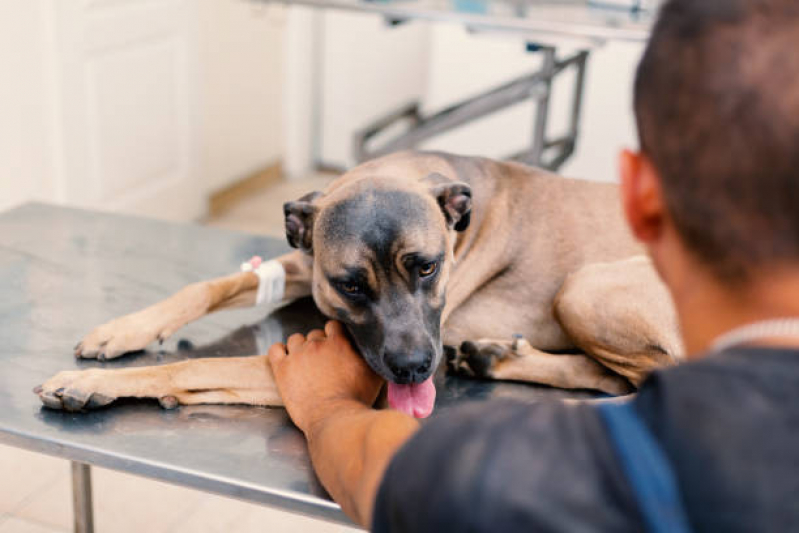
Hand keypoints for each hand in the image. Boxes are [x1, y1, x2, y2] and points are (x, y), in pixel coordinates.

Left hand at [268, 321, 383, 433]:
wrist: (334, 419)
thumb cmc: (356, 400)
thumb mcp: (374, 374)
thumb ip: (373, 356)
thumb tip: (377, 348)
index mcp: (340, 342)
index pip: (333, 326)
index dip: (333, 335)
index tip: (334, 346)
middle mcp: (317, 344)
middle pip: (314, 334)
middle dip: (317, 346)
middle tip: (321, 363)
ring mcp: (298, 355)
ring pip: (295, 339)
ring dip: (299, 348)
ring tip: (304, 365)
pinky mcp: (282, 369)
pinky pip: (275, 349)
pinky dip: (279, 352)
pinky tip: (285, 360)